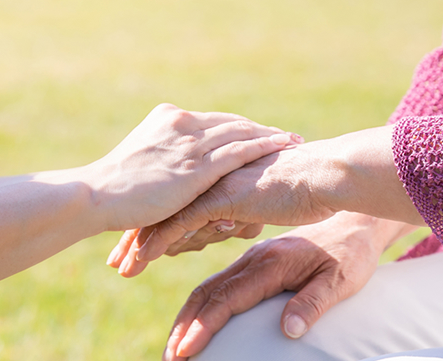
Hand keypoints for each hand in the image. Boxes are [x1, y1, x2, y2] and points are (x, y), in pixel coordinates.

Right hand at [51, 103, 299, 231]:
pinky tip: (283, 148)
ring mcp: (190, 143)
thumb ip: (162, 158)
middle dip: (261, 130)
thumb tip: (174, 173)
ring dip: (271, 136)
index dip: (240, 127)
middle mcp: (181, 123)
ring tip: (294, 142)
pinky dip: (264, 146)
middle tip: (288, 136)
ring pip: (241, 133)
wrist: (97, 195)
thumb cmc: (113, 190)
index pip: (214, 121)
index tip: (261, 132)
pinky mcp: (196, 166)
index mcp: (168, 118)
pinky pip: (239, 150)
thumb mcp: (140, 163)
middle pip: (232, 123)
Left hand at [112, 126, 421, 275]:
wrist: (327, 175)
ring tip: (121, 268)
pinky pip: (181, 222)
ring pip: (165, 215)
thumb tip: (226, 221)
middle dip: (136, 235)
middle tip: (115, 260)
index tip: (132, 242)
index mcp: (217, 174)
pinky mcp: (221, 197)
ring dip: (140, 244)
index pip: (175, 198)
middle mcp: (209, 176)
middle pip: (162, 207)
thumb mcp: (263, 202)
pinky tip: (140, 259)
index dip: (153, 220)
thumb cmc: (307, 189)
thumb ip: (240, 209)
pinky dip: (158, 242)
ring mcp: (213, 184)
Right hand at [160, 213, 417, 360]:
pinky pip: (219, 283)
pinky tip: (195, 323)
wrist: (355, 222)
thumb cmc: (351, 255)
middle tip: (172, 357)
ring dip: (187, 317)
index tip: (185, 351)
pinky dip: (200, 305)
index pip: (227, 299)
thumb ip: (313, 303)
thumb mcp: (341, 280)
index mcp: (272, 263)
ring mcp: (252, 258)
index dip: (202, 327)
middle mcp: (255, 258)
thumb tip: (288, 331)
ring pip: (208, 287)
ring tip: (175, 347)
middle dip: (184, 326)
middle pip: (207, 293)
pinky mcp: (254, 261)